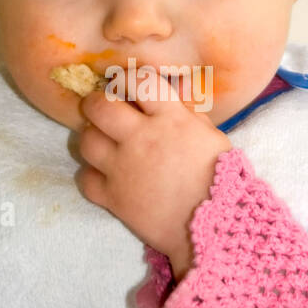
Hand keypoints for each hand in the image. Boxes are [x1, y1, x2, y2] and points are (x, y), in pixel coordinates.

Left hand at [74, 72, 230, 279]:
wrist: (215, 228)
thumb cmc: (221, 180)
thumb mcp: (212, 137)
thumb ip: (188, 113)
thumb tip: (174, 92)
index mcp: (170, 119)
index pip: (138, 81)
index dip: (128, 79)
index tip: (128, 87)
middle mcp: (141, 138)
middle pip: (99, 106)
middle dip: (96, 103)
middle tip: (103, 110)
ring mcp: (123, 169)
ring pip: (86, 141)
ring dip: (92, 138)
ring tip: (104, 143)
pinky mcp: (114, 198)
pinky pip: (85, 179)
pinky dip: (91, 176)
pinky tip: (105, 175)